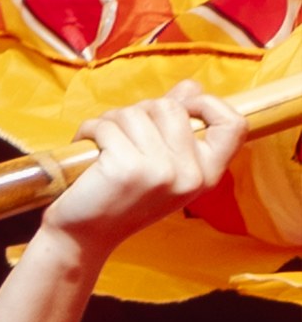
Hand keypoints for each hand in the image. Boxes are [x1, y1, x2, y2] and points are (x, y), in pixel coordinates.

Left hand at [44, 81, 248, 248]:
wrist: (86, 235)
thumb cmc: (122, 196)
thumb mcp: (162, 164)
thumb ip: (178, 125)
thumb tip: (192, 87)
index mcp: (208, 174)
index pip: (234, 125)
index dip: (207, 105)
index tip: (178, 107)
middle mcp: (191, 175)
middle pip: (169, 107)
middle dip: (137, 112)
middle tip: (121, 136)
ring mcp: (161, 172)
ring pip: (133, 112)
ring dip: (109, 122)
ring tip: (103, 145)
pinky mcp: (128, 168)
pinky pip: (106, 125)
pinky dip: (90, 130)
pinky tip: (88, 150)